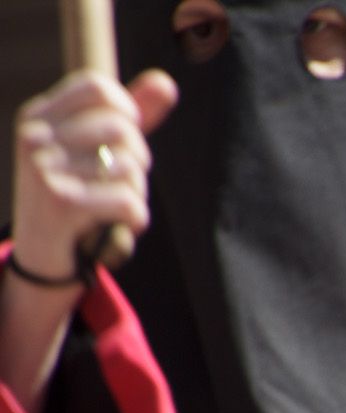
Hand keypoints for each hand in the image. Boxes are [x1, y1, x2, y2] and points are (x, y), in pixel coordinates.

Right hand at [10, 68, 175, 285]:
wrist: (43, 254)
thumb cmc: (77, 194)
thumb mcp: (96, 150)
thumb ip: (130, 117)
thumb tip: (167, 82)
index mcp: (39, 116)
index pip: (97, 87)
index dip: (128, 109)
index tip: (129, 132)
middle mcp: (34, 137)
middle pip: (121, 128)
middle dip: (138, 159)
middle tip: (122, 181)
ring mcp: (43, 170)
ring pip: (129, 167)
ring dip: (137, 192)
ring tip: (115, 204)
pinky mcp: (61, 204)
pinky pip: (129, 201)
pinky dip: (137, 218)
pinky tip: (121, 224)